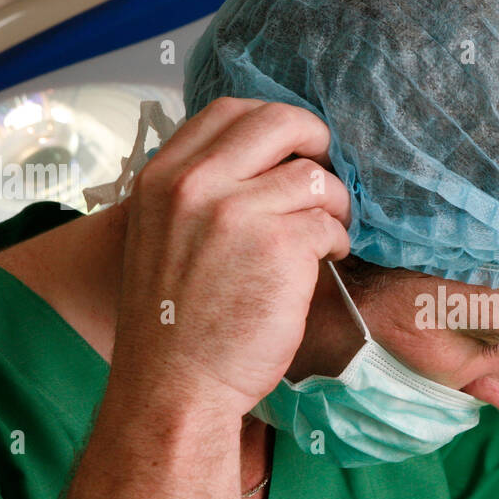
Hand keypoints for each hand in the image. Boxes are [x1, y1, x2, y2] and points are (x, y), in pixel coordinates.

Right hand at [109, 97, 350, 417]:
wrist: (174, 386)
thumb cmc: (175, 322)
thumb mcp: (161, 235)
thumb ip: (199, 191)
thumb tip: (263, 159)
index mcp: (163, 176)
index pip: (229, 111)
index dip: (273, 122)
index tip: (293, 146)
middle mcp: (195, 184)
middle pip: (280, 123)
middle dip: (316, 142)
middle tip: (328, 170)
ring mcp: (238, 212)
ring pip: (313, 177)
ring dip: (333, 203)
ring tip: (326, 234)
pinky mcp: (280, 245)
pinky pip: (328, 222)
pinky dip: (337, 240)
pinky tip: (325, 262)